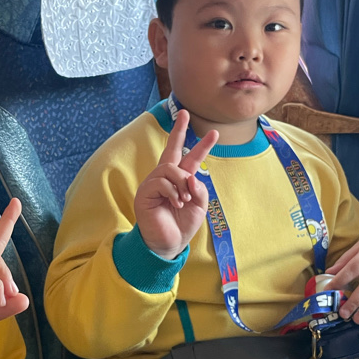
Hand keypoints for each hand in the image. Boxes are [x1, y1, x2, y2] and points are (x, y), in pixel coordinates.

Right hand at [134, 110, 218, 259]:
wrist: (168, 244)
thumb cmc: (182, 225)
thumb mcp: (199, 206)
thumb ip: (199, 189)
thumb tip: (190, 177)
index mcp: (179, 181)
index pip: (190, 159)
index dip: (202, 146)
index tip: (214, 133)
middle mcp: (165, 178)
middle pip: (171, 149)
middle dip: (178, 131)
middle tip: (184, 113)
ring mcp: (153, 184)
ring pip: (170, 168)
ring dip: (182, 183)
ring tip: (184, 199)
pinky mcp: (145, 193)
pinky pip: (161, 182)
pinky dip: (173, 192)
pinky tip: (176, 203)